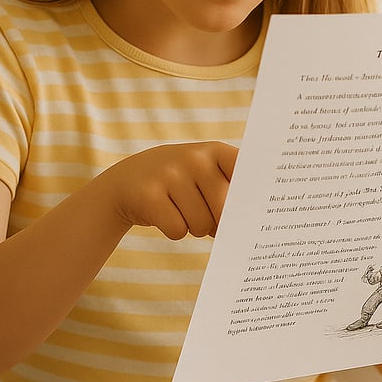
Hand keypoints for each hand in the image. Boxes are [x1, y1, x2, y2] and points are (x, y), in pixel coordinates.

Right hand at [95, 141, 237, 240]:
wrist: (127, 181)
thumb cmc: (180, 183)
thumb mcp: (204, 173)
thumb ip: (229, 190)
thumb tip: (248, 224)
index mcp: (215, 151)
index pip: (246, 175)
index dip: (251, 197)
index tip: (254, 211)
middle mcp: (194, 157)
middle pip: (223, 210)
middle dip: (216, 222)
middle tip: (203, 213)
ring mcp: (170, 174)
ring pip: (201, 225)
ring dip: (193, 227)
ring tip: (181, 209)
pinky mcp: (149, 195)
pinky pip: (178, 231)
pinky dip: (173, 230)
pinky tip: (165, 214)